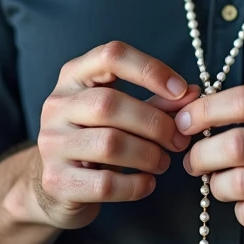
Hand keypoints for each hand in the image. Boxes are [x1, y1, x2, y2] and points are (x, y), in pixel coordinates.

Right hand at [25, 41, 199, 230]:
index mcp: (74, 77)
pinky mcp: (55, 182)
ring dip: (148, 154)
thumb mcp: (122, 114)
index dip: (150, 69)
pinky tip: (147, 183)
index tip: (182, 91)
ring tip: (162, 162)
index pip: (111, 56)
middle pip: (110, 103)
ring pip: (109, 143)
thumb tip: (192, 93)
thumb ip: (156, 101)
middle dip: (155, 123)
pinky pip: (104, 183)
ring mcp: (51, 143)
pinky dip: (135, 184)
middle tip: (179, 140)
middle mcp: (56, 105)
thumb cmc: (96, 140)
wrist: (58, 187)